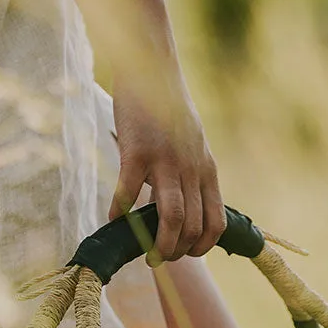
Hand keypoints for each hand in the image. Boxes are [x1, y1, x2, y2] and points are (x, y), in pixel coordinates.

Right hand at [108, 78, 225, 262]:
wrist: (152, 68)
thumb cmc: (169, 110)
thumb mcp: (194, 144)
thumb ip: (193, 175)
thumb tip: (186, 207)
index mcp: (207, 170)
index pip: (216, 222)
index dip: (204, 246)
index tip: (188, 253)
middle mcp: (191, 169)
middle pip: (192, 226)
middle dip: (178, 252)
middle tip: (160, 258)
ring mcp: (165, 160)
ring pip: (171, 217)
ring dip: (159, 244)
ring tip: (147, 255)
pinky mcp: (137, 151)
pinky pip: (128, 192)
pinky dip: (120, 213)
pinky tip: (112, 221)